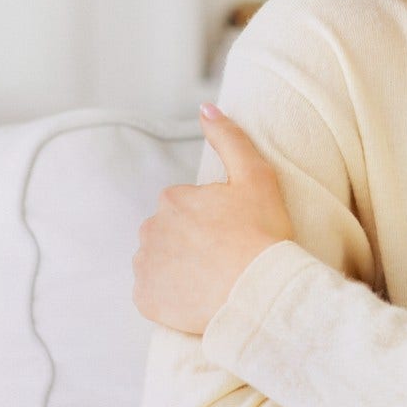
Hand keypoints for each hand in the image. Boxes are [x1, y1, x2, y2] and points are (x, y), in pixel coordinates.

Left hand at [132, 104, 294, 334]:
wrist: (257, 291)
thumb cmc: (262, 233)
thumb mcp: (256, 177)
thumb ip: (230, 139)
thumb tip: (206, 107)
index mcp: (172, 198)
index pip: (188, 206)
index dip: (215, 219)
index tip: (236, 231)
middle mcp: (149, 229)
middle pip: (171, 234)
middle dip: (193, 242)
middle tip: (228, 256)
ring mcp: (145, 266)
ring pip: (161, 263)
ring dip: (181, 269)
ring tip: (215, 279)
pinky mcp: (144, 299)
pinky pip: (155, 295)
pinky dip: (172, 297)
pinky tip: (200, 298)